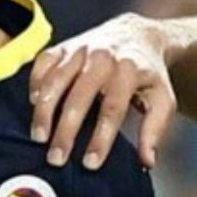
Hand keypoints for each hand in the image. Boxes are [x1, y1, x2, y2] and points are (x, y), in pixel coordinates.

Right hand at [29, 14, 176, 169]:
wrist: (135, 34)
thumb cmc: (147, 73)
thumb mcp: (163, 98)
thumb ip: (155, 128)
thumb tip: (146, 160)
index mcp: (129, 71)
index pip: (112, 109)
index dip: (101, 138)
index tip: (90, 163)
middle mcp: (102, 58)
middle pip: (79, 97)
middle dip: (66, 130)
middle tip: (57, 158)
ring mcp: (79, 50)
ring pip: (56, 81)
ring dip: (44, 110)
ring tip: (39, 137)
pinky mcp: (63, 46)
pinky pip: (43, 63)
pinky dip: (35, 84)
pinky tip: (33, 105)